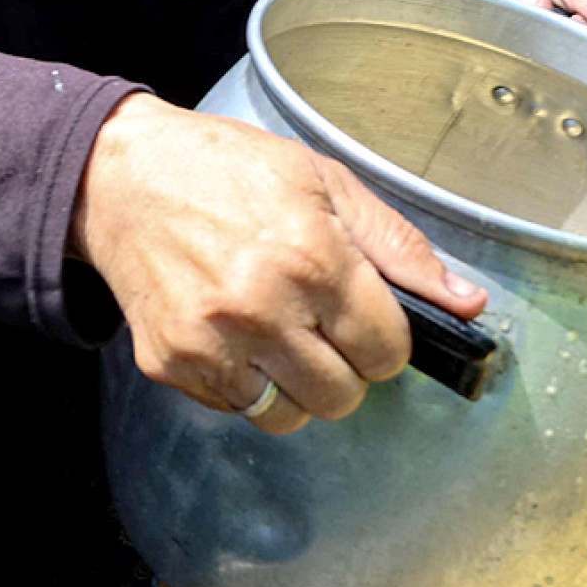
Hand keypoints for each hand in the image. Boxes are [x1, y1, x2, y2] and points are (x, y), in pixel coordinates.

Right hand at [70, 94, 484, 431]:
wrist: (119, 175)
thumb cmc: (226, 169)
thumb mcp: (324, 182)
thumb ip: (399, 249)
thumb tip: (467, 304)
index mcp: (312, 259)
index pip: (387, 352)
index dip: (384, 338)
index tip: (362, 317)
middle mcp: (261, 309)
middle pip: (342, 396)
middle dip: (343, 367)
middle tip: (317, 325)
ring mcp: (210, 343)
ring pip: (289, 418)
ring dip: (294, 386)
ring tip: (276, 335)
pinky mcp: (169, 364)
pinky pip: (234, 409)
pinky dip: (242, 383)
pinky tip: (230, 333)